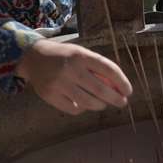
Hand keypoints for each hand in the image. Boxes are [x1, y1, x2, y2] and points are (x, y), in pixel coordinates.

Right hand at [16, 39, 132, 114]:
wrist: (34, 57)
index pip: (108, 69)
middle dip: (115, 98)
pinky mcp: (50, 96)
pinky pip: (73, 109)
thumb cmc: (64, 56)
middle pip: (100, 89)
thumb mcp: (81, 54)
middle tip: (122, 102)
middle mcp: (70, 69)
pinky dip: (82, 109)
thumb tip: (118, 88)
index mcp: (81, 55)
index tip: (128, 91)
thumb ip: (98, 68)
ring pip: (88, 102)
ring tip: (103, 103)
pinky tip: (84, 104)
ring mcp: (59, 84)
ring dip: (100, 105)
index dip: (122, 82)